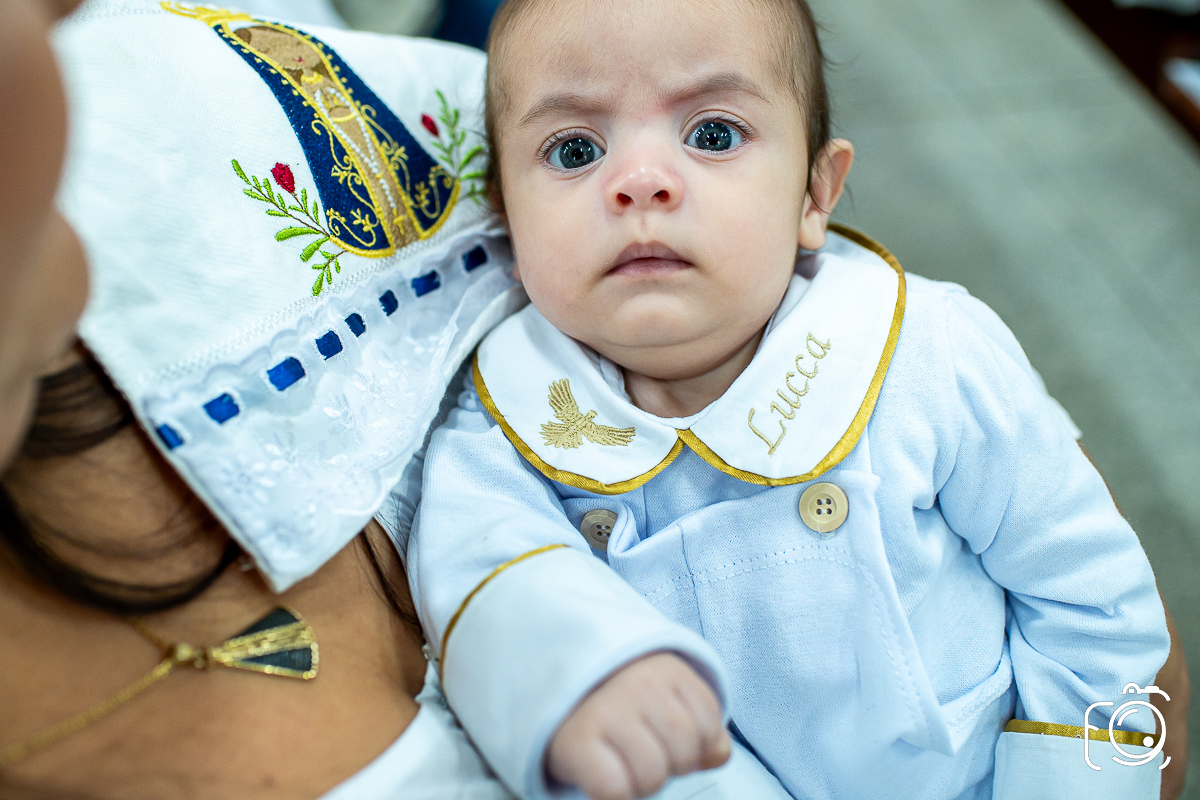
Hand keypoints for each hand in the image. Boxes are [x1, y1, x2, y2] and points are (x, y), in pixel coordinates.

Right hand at [547, 652, 730, 799]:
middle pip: (685, 753)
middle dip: (671, 765)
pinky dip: (614, 796)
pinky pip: (614, 789)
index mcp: (667, 669)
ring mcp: (607, 711)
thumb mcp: (665, 699)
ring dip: (641, 783)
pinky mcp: (577, 741)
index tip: (666, 734)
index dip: (696, 744)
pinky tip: (604, 777)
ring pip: (652, 775)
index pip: (709, 725)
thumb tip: (719, 753)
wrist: (552, 678)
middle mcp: (639, 684)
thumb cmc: (619, 699)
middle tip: (642, 752)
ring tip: (622, 763)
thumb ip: (700, 726)